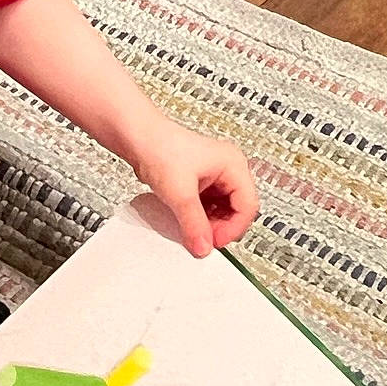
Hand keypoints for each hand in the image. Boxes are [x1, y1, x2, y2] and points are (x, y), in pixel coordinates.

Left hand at [132, 120, 258, 257]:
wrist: (137, 138)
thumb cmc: (160, 148)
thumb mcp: (179, 193)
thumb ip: (193, 224)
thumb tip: (203, 247)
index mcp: (234, 165)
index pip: (248, 205)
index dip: (234, 228)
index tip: (215, 242)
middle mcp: (228, 169)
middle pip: (237, 210)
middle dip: (220, 227)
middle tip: (202, 239)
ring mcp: (215, 176)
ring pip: (222, 211)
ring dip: (208, 224)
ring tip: (192, 229)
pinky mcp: (200, 183)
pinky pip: (207, 207)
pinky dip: (199, 218)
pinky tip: (186, 221)